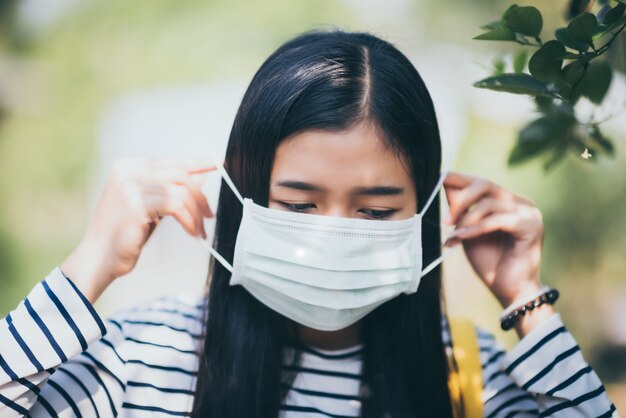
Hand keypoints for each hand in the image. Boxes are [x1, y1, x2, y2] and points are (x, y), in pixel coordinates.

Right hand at [61, 158, 215, 302]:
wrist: (99, 258)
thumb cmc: (125, 234)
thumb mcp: (152, 208)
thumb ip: (171, 190)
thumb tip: (200, 177)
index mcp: (127, 167)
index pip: (170, 162)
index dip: (197, 163)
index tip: (218, 164)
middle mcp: (127, 171)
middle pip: (180, 175)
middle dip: (200, 197)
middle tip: (210, 215)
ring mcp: (129, 186)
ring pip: (181, 192)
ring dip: (196, 213)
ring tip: (199, 230)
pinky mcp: (135, 203)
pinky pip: (176, 206)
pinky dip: (189, 220)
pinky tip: (192, 233)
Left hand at [442, 171, 544, 307]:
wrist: (509, 291)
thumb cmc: (490, 262)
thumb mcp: (468, 230)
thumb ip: (460, 208)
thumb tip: (444, 183)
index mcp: (507, 201)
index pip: (481, 181)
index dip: (459, 178)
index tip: (437, 178)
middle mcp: (521, 202)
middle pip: (485, 185)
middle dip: (460, 199)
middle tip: (446, 219)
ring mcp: (529, 213)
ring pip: (489, 203)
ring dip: (466, 218)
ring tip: (455, 233)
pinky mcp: (532, 227)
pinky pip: (498, 220)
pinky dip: (476, 227)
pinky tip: (462, 236)